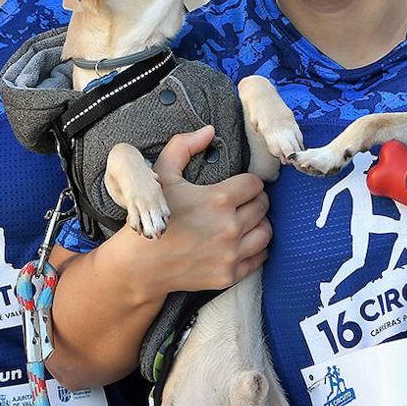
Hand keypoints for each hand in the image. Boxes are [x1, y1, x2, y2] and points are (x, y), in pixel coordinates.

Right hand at [106, 127, 271, 300]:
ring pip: (266, 231)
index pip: (255, 184)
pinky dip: (257, 248)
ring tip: (246, 220)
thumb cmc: (152, 214)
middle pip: (263, 206)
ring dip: (259, 223)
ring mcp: (231, 253)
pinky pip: (260, 257)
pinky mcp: (229, 274)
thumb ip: (183, 146)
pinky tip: (244, 241)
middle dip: (254, 200)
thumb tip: (209, 130)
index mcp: (218, 199)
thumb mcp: (161, 175)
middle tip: (243, 201)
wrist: (140, 264)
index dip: (248, 182)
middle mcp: (229, 227)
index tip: (239, 186)